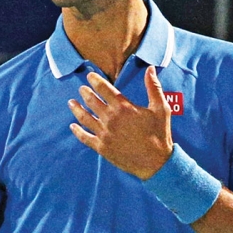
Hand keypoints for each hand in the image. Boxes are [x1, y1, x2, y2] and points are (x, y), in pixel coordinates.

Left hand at [68, 65, 173, 179]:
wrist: (156, 163)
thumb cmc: (159, 134)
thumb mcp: (161, 108)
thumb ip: (153, 87)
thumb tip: (150, 68)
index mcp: (123, 107)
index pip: (104, 88)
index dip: (95, 80)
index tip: (89, 76)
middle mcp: (110, 118)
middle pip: (91, 101)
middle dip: (84, 92)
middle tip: (81, 89)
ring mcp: (104, 134)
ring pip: (84, 117)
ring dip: (76, 108)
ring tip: (71, 102)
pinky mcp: (102, 148)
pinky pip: (84, 137)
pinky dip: (77, 131)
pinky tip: (72, 126)